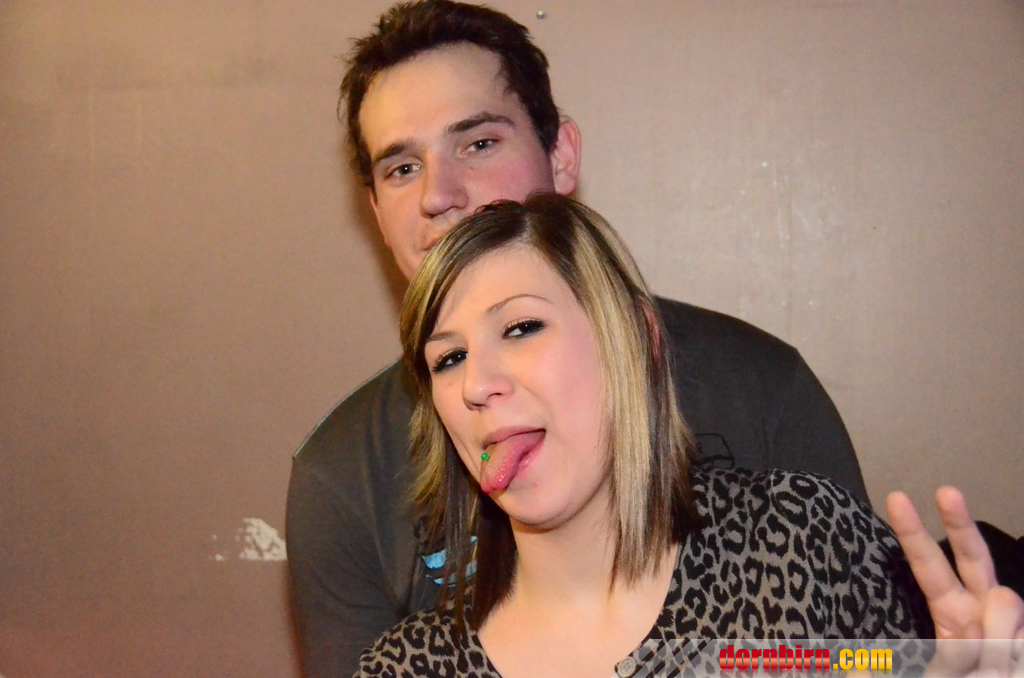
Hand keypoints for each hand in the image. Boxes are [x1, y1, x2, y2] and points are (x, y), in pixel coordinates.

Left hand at [886, 487, 1023, 675]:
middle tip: (945, 491)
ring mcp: (1016, 618)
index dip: (913, 533)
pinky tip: (1011, 669)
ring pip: (1004, 602)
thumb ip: (942, 658)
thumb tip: (961, 633)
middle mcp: (985, 606)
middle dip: (959, 522)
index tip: (896, 497)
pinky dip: (1011, 664)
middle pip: (973, 556)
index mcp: (951, 610)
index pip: (929, 565)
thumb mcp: (942, 674)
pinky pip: (1022, 637)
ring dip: (995, 643)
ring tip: (989, 671)